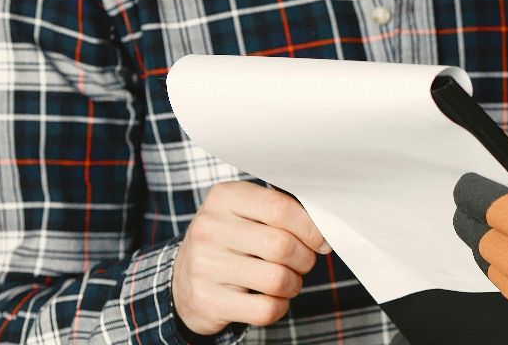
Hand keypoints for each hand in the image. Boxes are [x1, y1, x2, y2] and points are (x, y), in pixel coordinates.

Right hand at [172, 180, 331, 335]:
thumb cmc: (230, 241)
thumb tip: (325, 231)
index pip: (281, 208)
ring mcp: (203, 265)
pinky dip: (279, 307)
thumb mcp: (246, 214)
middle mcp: (209, 228)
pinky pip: (264, 309)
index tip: (322, 241)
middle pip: (282, 246)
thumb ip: (282, 212)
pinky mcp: (206, 300)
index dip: (311, 228)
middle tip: (304, 262)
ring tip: (287, 281)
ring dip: (293, 284)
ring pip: (277, 279)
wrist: (182, 279)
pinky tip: (272, 300)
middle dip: (305, 259)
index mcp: (224, 197)